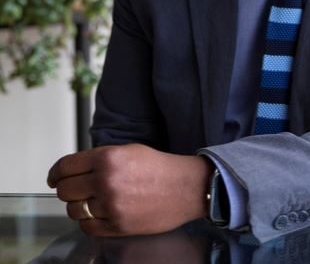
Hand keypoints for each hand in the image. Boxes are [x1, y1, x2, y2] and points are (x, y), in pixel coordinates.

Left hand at [47, 144, 213, 236]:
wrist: (186, 187)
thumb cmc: (160, 167)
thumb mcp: (129, 150)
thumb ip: (100, 158)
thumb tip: (74, 169)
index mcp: (108, 158)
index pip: (65, 167)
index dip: (56, 172)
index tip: (55, 177)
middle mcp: (106, 181)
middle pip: (65, 190)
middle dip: (67, 188)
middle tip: (76, 188)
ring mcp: (111, 205)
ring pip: (73, 210)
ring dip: (79, 205)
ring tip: (92, 200)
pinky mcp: (117, 225)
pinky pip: (87, 227)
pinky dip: (89, 221)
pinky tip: (100, 212)